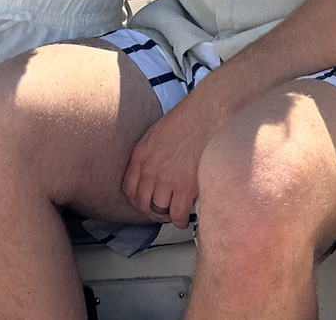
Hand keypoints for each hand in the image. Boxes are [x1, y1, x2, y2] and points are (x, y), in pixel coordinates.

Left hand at [121, 90, 227, 228]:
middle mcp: (150, 170)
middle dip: (150, 212)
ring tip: (172, 216)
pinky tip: (183, 218)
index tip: (144, 203)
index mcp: (141, 155)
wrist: (206, 115)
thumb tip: (151, 169)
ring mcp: (167, 180)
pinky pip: (177, 214)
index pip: (129, 189)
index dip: (136, 201)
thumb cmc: (187, 118)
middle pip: (142, 204)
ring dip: (165, 216)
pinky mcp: (186, 187)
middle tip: (159, 212)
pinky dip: (180, 220)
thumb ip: (149, 153)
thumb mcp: (156, 132)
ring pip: (158, 211)